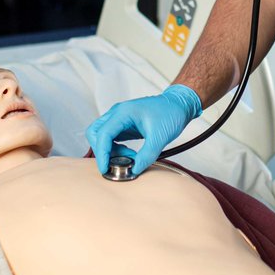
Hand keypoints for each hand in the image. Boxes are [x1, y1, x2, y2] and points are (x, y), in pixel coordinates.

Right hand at [85, 85, 201, 175]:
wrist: (179, 105)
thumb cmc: (171, 113)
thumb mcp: (160, 136)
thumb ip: (147, 155)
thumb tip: (134, 170)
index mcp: (123, 112)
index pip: (103, 134)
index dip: (102, 153)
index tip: (105, 168)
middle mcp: (117, 114)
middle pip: (95, 133)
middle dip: (101, 151)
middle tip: (115, 164)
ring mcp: (119, 119)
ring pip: (101, 136)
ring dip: (110, 151)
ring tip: (129, 159)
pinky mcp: (124, 125)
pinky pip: (111, 139)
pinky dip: (116, 149)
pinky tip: (130, 154)